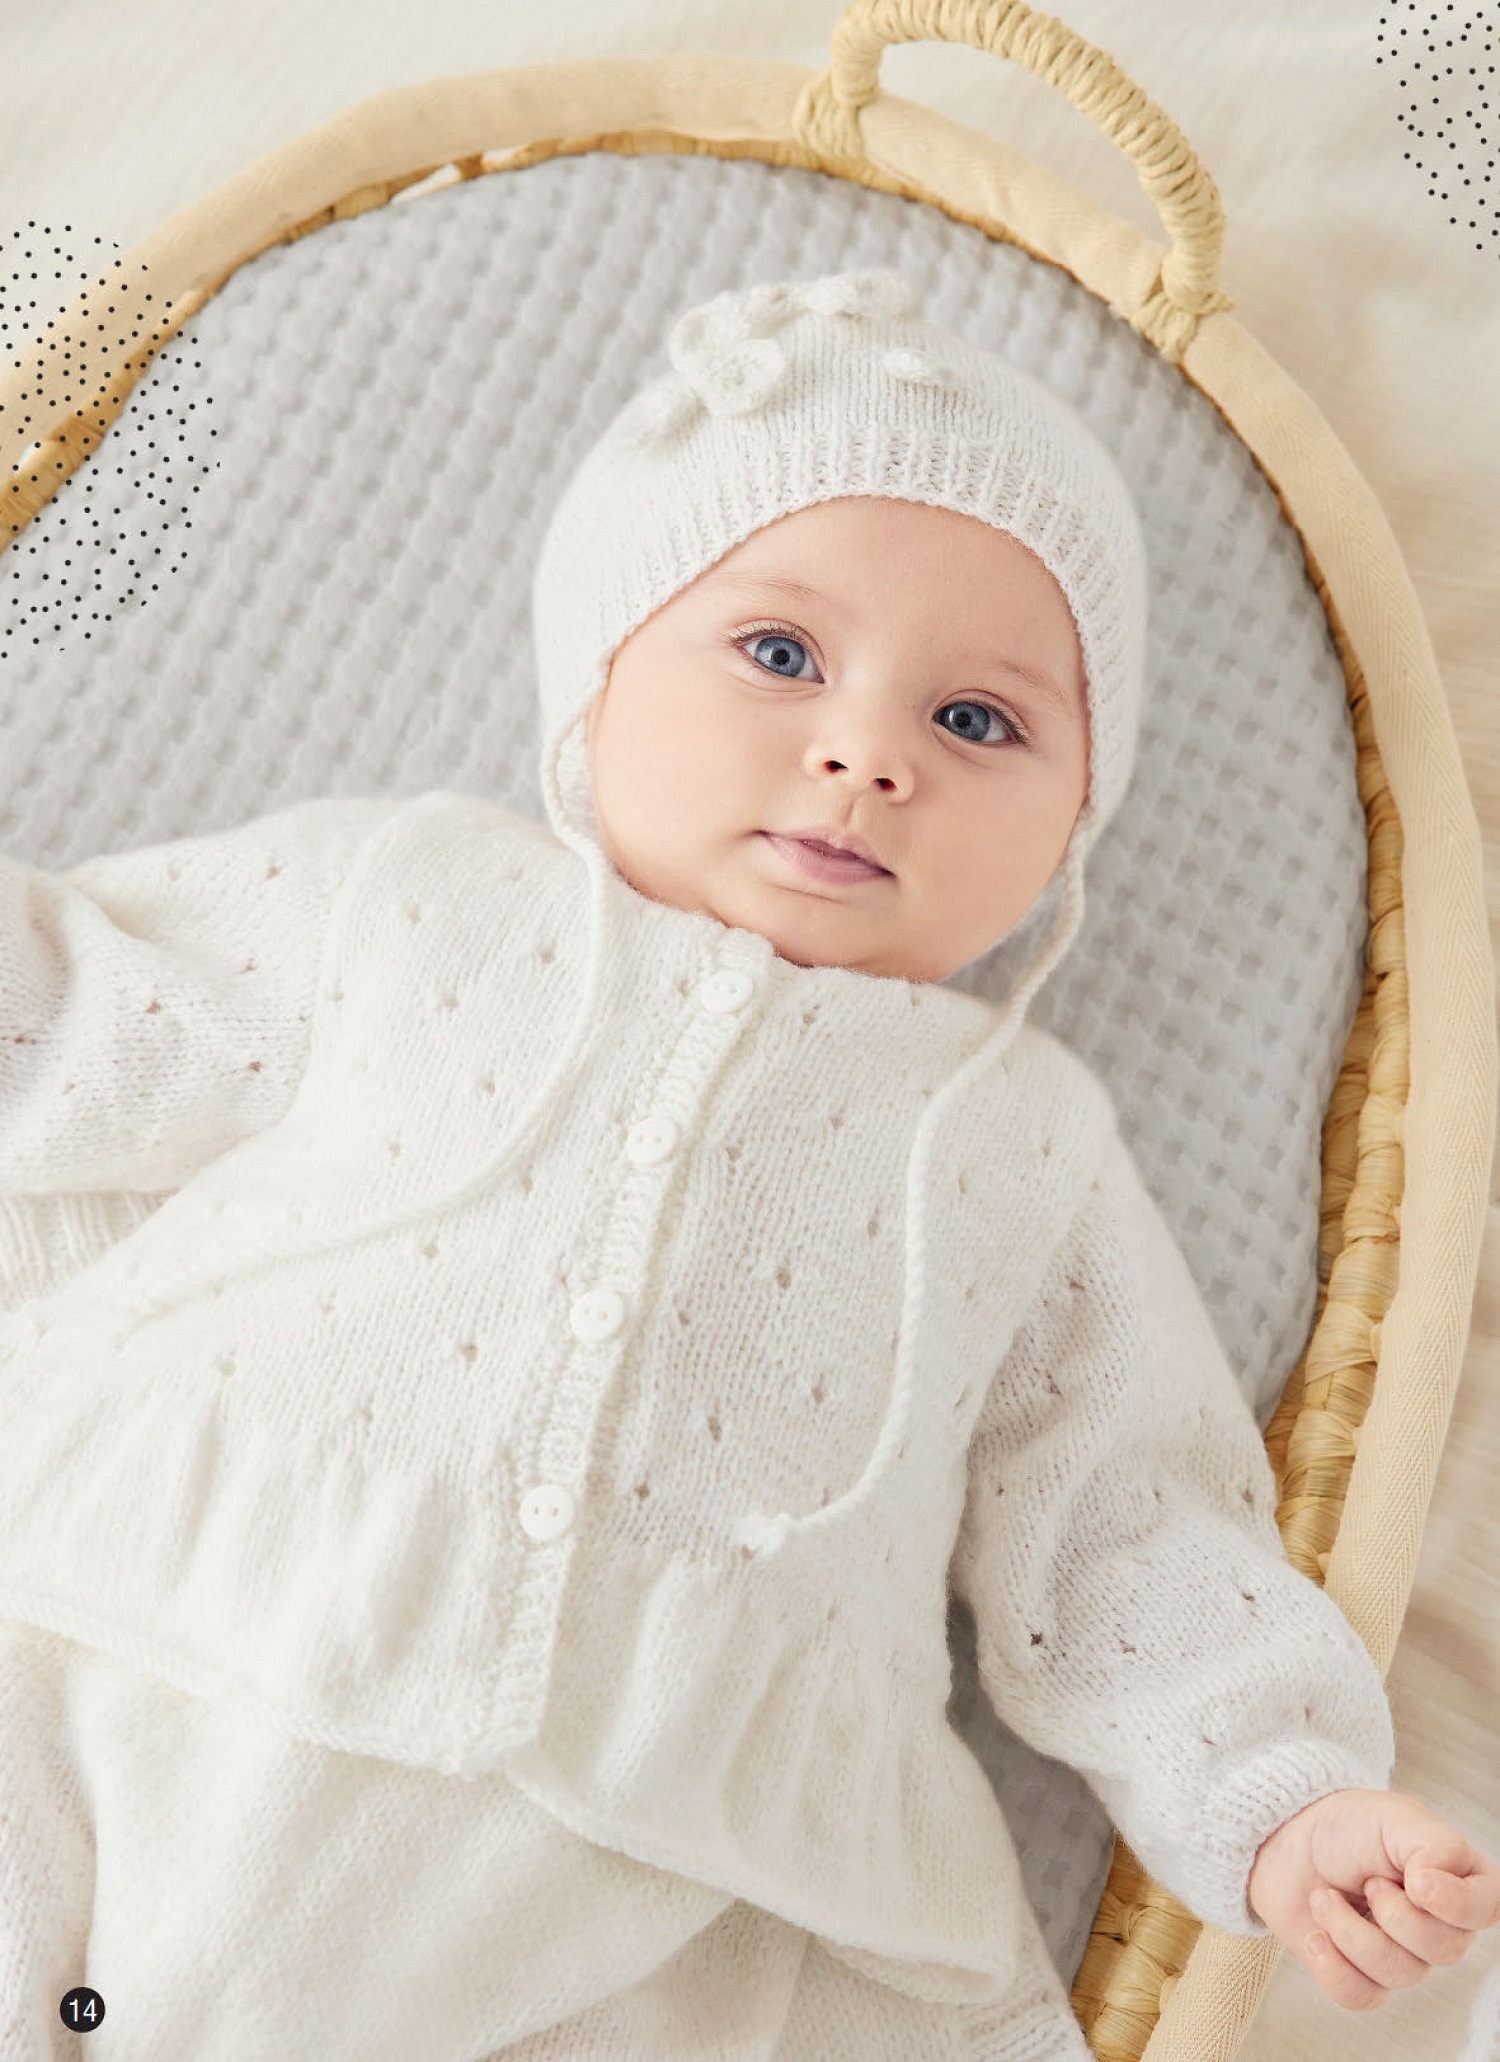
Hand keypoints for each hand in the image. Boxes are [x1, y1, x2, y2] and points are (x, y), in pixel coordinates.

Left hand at [1247, 1789, 1499, 2011]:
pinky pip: (1363, 1997)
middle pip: (1445, 1950)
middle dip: (1394, 1914)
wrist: (1288, 1842)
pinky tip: (1316, 1936)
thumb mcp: (1393, 1816)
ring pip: (1400, 1974)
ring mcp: (1404, 1954)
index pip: (1487, 1907)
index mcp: (1459, 1878)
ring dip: (1350, 1930)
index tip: (1414, 1881)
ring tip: (1325, 1897)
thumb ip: (1434, 1845)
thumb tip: (1433, 1886)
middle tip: (1367, 1882)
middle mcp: (1440, 1923)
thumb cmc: (1348, 1826)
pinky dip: (1333, 1966)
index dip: (1456, 1905)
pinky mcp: (1364, 1976)